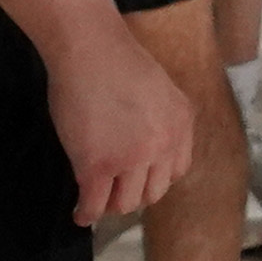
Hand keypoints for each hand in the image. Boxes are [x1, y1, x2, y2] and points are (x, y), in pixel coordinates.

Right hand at [42, 14, 194, 226]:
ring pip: (125, 204)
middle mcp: (164, 144)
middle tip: (115, 189)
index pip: (176, 171)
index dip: (155, 177)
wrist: (89, 47)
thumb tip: (147, 150)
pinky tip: (80, 212)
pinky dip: (86, 213)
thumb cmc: (116, 59)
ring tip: (98, 199)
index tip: (139, 176)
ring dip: (110, 203)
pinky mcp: (98, 166)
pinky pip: (94, 205)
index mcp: (182, 122)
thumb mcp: (160, 89)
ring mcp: (132, 157)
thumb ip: (160, 120)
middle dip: (134, 193)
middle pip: (153, 193)